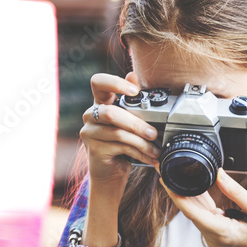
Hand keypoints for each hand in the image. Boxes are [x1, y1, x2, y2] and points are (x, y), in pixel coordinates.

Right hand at [80, 72, 160, 196]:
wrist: (111, 172)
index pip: (98, 82)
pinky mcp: (94, 149)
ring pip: (117, 133)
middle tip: (153, 133)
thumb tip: (133, 75)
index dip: (114, 83)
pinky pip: (120, 147)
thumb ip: (132, 101)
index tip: (135, 92)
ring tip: (156, 150)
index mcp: (100, 102)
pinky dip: (139, 153)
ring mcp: (89, 132)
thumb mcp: (130, 121)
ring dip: (141, 142)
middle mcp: (91, 115)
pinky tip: (151, 158)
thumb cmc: (122, 143)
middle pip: (111, 113)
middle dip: (136, 123)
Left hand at [160, 169, 246, 246]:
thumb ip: (236, 192)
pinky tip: (194, 185)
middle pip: (190, 210)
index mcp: (222, 232)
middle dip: (176, 189)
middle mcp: (213, 237)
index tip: (165, 179)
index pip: (192, 212)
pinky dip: (198, 200)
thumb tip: (218, 173)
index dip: (176, 195)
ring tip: (177, 172)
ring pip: (195, 212)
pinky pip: (203, 214)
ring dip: (186, 193)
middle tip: (166, 168)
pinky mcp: (215, 232)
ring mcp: (213, 236)